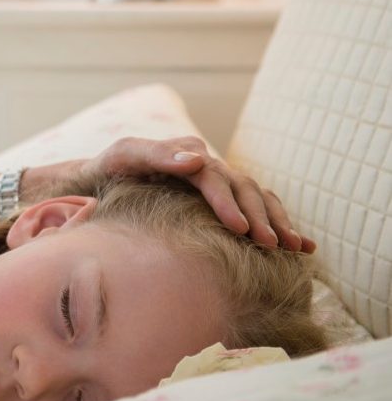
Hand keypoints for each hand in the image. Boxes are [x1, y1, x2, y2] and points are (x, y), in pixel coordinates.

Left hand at [66, 136, 313, 252]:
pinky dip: (277, 223)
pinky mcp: (219, 197)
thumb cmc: (109, 168)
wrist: (101, 177)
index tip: (241, 229)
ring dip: (277, 221)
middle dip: (260, 217)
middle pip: (242, 187)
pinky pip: (254, 208)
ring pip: (256, 197)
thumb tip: (195, 160)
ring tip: (294, 247)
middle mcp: (206, 163)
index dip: (229, 203)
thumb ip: (154, 155)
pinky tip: (300, 246)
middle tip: (271, 246)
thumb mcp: (124, 156)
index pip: (214, 177)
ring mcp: (216, 180)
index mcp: (186, 152)